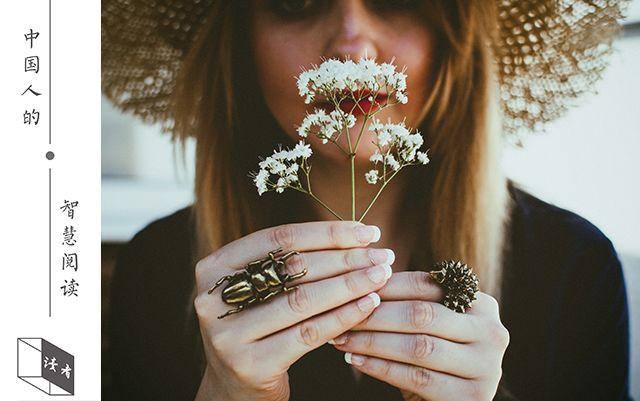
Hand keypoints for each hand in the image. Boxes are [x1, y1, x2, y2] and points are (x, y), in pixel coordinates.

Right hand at [193, 221, 394, 400]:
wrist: (234, 387)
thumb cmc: (259, 326)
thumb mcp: (260, 289)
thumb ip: (290, 263)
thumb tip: (357, 237)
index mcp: (215, 267)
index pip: (280, 238)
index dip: (328, 233)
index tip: (368, 231)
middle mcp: (213, 297)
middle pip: (293, 268)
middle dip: (346, 258)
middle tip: (383, 255)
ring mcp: (228, 333)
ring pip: (302, 300)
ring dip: (349, 285)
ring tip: (381, 276)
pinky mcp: (251, 364)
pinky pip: (308, 333)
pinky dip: (343, 316)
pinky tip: (368, 305)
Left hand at [330, 271, 509, 400]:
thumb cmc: (435, 357)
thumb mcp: (431, 326)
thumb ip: (410, 303)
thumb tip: (362, 278)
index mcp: (482, 304)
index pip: (428, 286)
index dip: (387, 285)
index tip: (354, 287)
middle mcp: (492, 333)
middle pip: (422, 314)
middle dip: (376, 314)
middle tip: (343, 313)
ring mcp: (486, 367)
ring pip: (418, 346)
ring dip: (373, 341)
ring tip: (342, 338)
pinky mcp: (470, 398)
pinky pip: (416, 377)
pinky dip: (381, 367)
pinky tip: (356, 360)